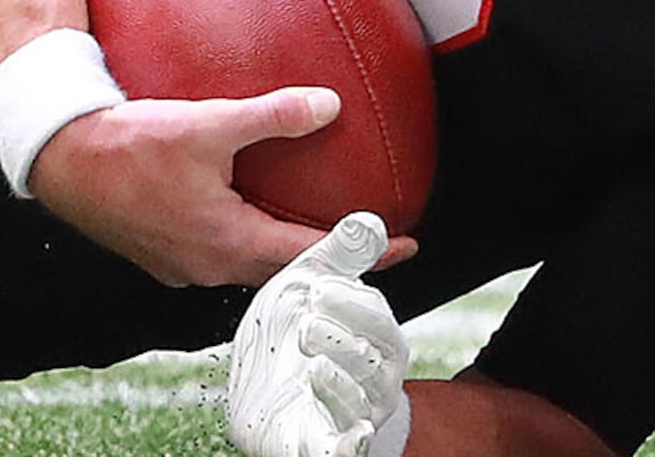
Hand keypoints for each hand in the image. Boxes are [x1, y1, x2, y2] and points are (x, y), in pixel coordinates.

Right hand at [26, 86, 351, 287]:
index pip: (314, 256)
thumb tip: (329, 105)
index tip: (403, 244)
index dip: (363, 252)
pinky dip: (244, 243)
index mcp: (229, 242)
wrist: (60, 158)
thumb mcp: (206, 123)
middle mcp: (209, 266)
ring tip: (310, 233)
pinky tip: (242, 215)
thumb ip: (272, 116)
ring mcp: (181, 268)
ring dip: (284, 255)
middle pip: (286, 273)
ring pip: (249, 269)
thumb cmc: (128, 143)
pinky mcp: (159, 257)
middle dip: (329, 261)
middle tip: (365, 243)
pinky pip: (216, 258)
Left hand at [227, 214, 413, 456]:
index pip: (377, 322)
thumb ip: (340, 256)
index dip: (354, 306)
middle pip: (372, 364)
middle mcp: (373, 382)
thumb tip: (369, 220)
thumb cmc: (301, 339)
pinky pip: (345, 449)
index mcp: (376, 341)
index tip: (321, 288)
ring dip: (338, 385)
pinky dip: (346, 444)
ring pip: (358, 404)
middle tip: (309, 322)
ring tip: (313, 365)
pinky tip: (341, 435)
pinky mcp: (326, 446)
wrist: (277, 400)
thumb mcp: (312, 289)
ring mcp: (352, 417)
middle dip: (345, 342)